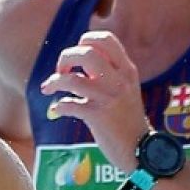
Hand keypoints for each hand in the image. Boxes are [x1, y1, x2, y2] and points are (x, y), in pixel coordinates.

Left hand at [38, 31, 147, 170]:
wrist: (141, 150)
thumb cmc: (128, 119)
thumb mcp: (126, 88)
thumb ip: (110, 72)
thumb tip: (80, 56)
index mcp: (127, 70)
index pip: (105, 39)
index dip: (85, 41)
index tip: (77, 56)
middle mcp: (119, 80)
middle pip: (86, 53)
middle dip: (66, 57)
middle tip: (62, 70)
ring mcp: (108, 98)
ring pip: (72, 79)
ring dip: (54, 81)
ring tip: (49, 88)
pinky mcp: (97, 117)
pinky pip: (68, 104)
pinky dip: (58, 106)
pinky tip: (57, 110)